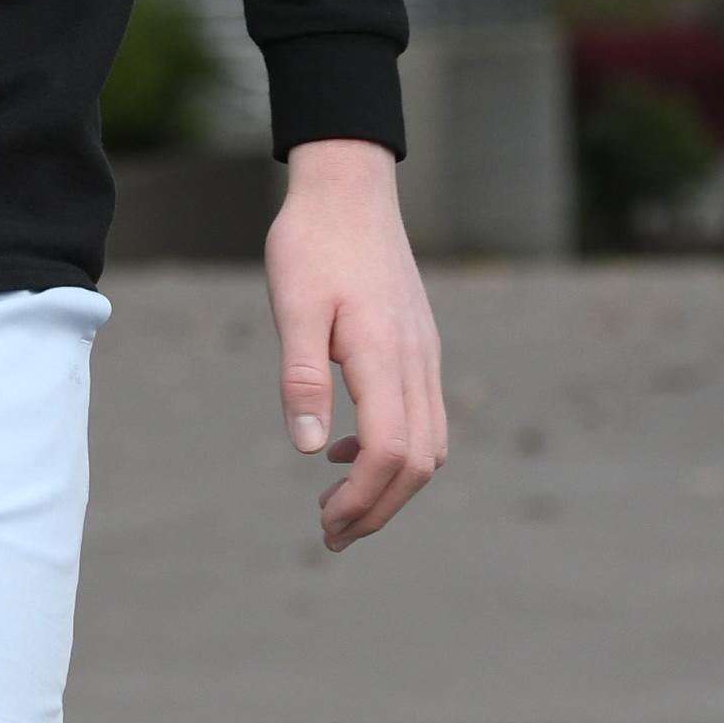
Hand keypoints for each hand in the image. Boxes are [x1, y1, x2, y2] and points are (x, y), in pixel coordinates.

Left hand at [267, 137, 445, 551]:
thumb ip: (303, 377)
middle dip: (379, 508)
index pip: (392, 452)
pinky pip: (423, 416)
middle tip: (330, 535)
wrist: (349, 187)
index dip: (363, 499)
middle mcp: (417, 360)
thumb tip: (313, 450)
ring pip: (429, 444)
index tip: (324, 523)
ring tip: (338, 505)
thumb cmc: (313, 242)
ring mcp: (425, 354)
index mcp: (385, 353)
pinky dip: (395, 449)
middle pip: (419, 461)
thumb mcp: (294, 306)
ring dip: (390, 486)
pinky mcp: (419, 346)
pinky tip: (345, 446)